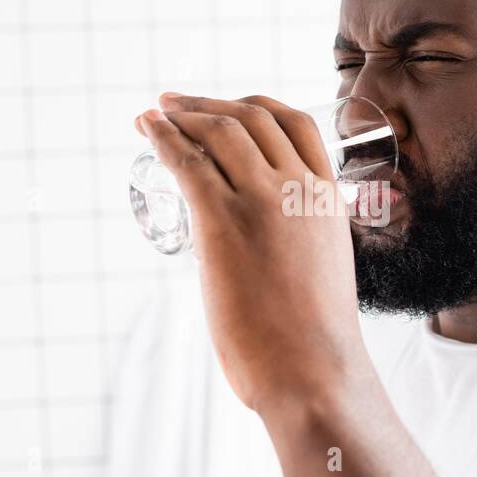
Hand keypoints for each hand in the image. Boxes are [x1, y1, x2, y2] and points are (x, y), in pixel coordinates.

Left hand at [133, 93, 372, 416]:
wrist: (314, 373)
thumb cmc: (316, 343)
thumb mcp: (322, 271)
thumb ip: (300, 247)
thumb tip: (269, 257)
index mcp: (328, 199)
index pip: (297, 124)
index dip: (256, 106)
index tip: (230, 106)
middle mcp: (297, 188)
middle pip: (252, 117)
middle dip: (209, 103)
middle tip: (177, 104)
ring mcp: (260, 201)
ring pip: (220, 131)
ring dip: (182, 114)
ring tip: (156, 114)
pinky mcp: (221, 222)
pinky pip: (187, 162)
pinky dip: (164, 139)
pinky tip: (148, 131)